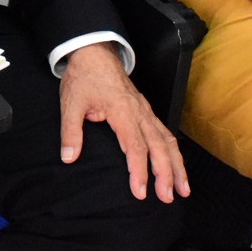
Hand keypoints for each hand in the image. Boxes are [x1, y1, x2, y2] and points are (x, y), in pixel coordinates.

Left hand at [59, 45, 187, 201]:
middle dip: (165, 174)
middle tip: (167, 197)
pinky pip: (165, 132)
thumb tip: (69, 157)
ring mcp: (145, 110)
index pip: (135, 146)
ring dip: (176, 165)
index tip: (140, 192)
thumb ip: (70, 131)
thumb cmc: (84, 77)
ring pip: (167, 140)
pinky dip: (173, 151)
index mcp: (122, 110)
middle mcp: (139, 112)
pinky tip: (177, 165)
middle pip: (158, 146)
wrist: (94, 52)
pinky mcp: (146, 110)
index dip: (139, 171)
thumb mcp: (70, 103)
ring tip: (182, 188)